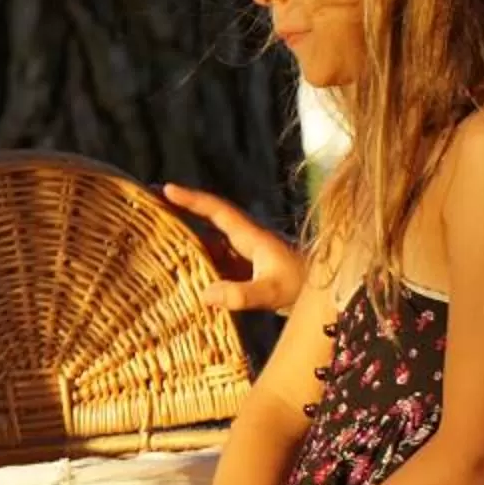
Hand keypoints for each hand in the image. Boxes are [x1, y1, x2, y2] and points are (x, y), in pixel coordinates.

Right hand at [158, 183, 306, 314]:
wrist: (333, 296)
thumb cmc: (305, 289)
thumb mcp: (272, 292)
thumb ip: (241, 294)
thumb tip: (204, 294)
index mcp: (251, 236)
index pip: (217, 211)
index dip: (191, 199)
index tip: (165, 188)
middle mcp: (247, 241)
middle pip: (208, 219)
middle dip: (182, 208)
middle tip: (151, 199)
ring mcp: (248, 256)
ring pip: (211, 241)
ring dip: (187, 236)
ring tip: (158, 233)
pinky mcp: (249, 272)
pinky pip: (217, 262)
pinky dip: (199, 261)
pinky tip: (183, 271)